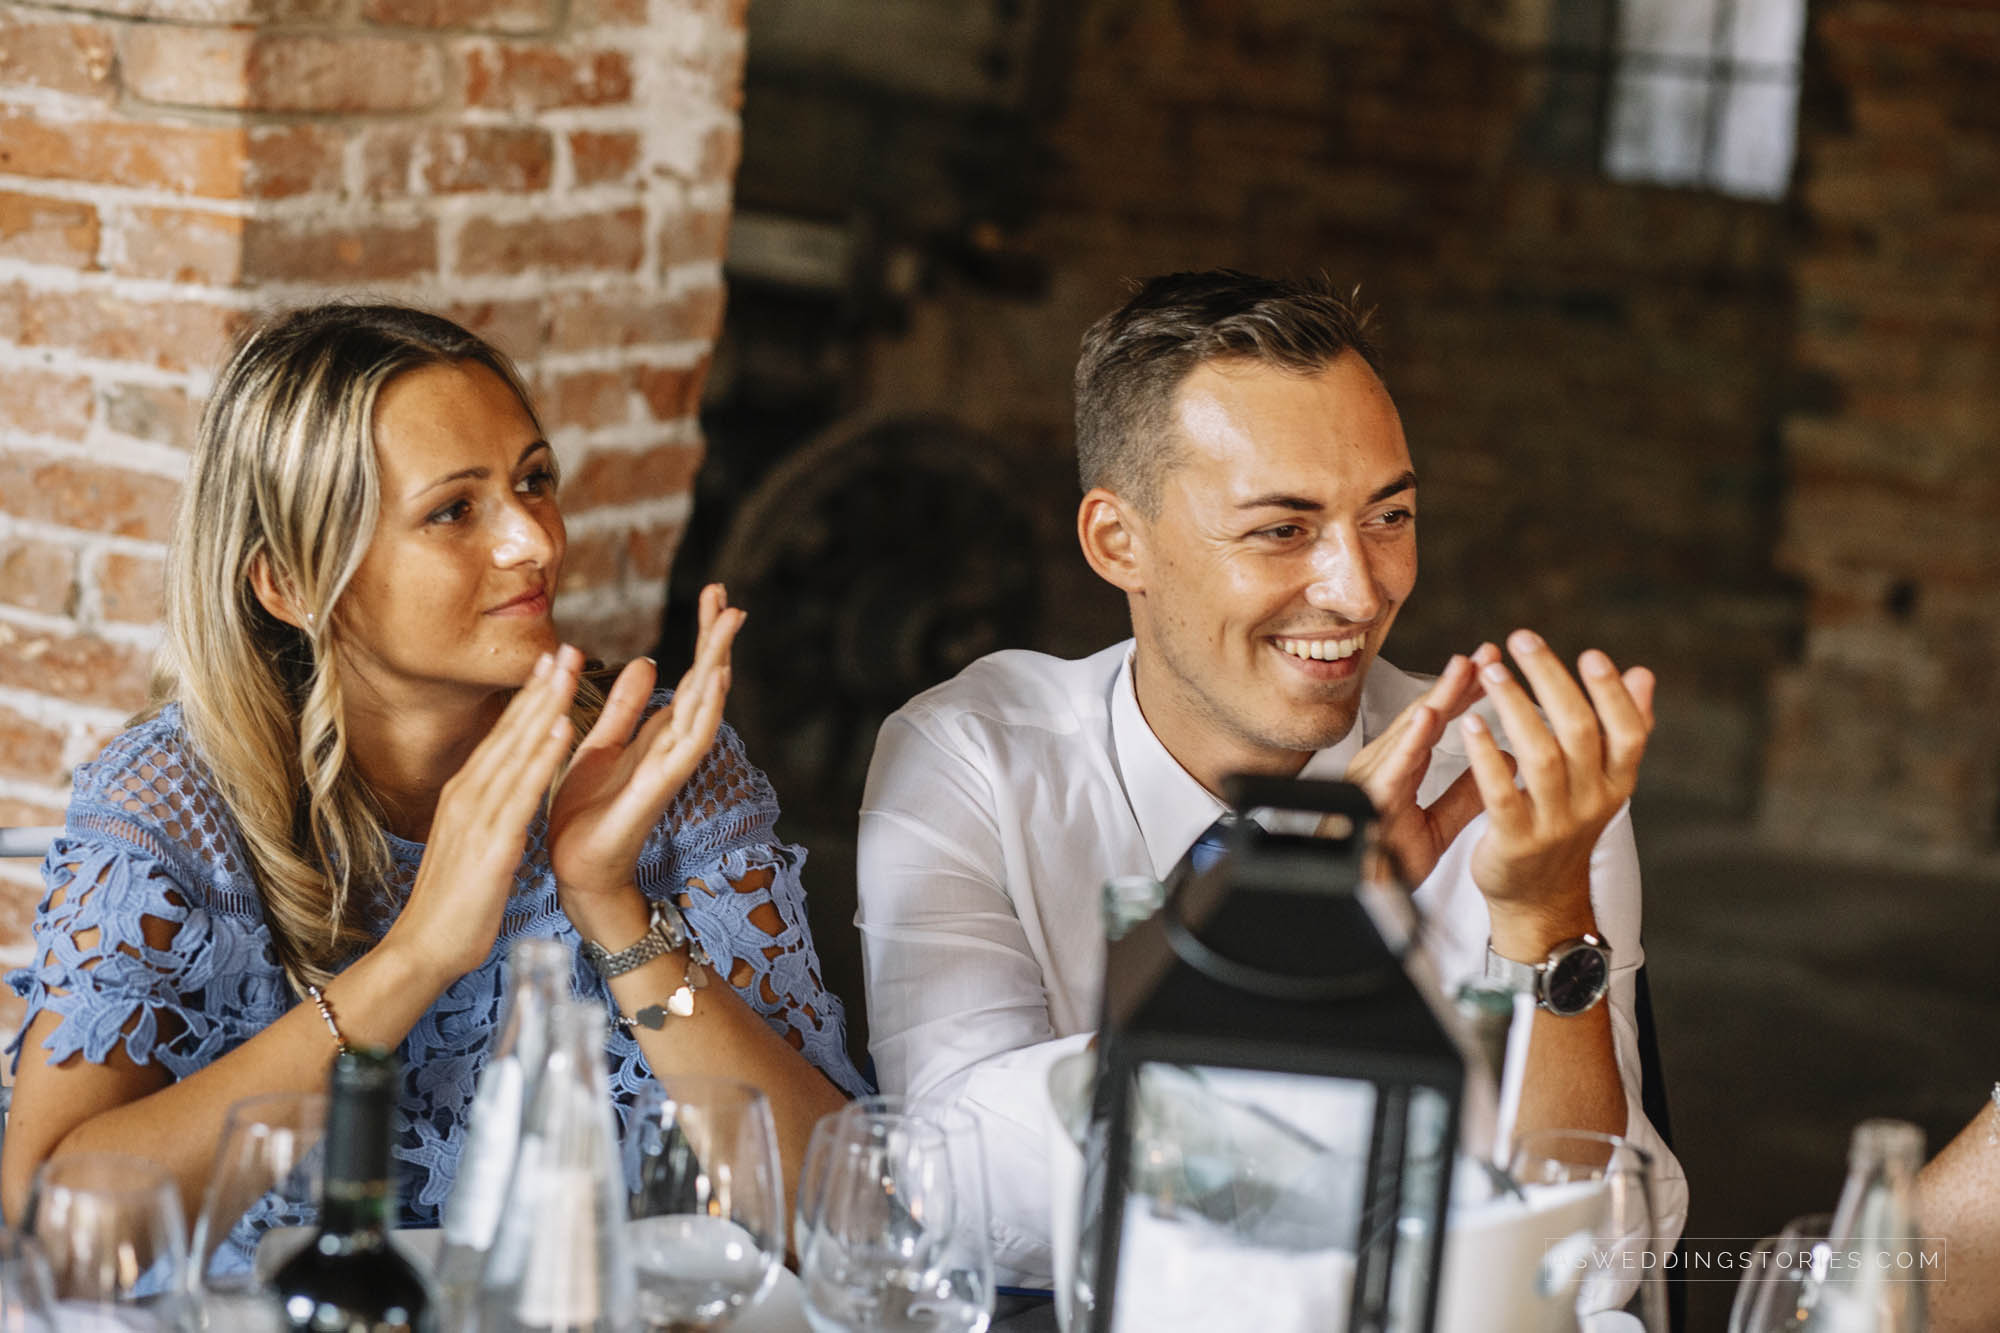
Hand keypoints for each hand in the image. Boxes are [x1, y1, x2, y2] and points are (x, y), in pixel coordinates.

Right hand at [385, 645, 583, 983]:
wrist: (425, 947)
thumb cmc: (454, 902)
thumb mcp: (471, 843)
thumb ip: (487, 812)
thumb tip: (505, 792)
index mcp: (465, 794)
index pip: (501, 736)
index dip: (527, 697)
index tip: (548, 662)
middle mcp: (468, 794)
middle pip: (508, 731)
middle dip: (538, 687)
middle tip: (562, 645)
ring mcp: (477, 815)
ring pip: (516, 750)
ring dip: (544, 707)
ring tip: (567, 669)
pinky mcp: (492, 842)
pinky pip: (522, 792)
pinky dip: (542, 757)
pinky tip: (561, 730)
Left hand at [547, 583, 743, 928]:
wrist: (576, 871)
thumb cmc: (588, 815)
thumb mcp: (601, 746)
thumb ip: (626, 709)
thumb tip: (651, 662)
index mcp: (658, 736)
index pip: (690, 676)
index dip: (702, 637)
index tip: (712, 593)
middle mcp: (671, 750)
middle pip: (706, 686)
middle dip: (716, 641)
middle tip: (727, 597)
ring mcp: (668, 770)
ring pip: (704, 710)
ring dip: (718, 668)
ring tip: (727, 628)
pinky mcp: (654, 792)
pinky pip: (684, 749)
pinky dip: (701, 716)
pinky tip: (712, 687)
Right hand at [1342, 645, 1502, 884]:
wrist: (1361, 896)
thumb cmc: (1388, 861)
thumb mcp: (1439, 826)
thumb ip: (1466, 795)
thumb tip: (1503, 763)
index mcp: (1403, 767)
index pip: (1438, 721)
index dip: (1465, 693)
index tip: (1493, 668)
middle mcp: (1387, 764)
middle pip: (1427, 713)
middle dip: (1459, 682)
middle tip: (1489, 653)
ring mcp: (1377, 777)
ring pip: (1411, 730)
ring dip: (1439, 697)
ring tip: (1464, 669)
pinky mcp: (1372, 797)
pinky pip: (1393, 765)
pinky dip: (1411, 739)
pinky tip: (1428, 718)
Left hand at [1461, 629, 1654, 948]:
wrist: (1540, 899)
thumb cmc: (1567, 825)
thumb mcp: (1603, 780)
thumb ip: (1623, 728)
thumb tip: (1643, 673)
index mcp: (1617, 782)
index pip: (1628, 731)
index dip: (1612, 693)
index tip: (1590, 654)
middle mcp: (1592, 801)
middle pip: (1578, 732)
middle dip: (1551, 680)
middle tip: (1523, 640)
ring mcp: (1555, 823)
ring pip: (1540, 756)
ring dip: (1515, 708)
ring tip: (1493, 672)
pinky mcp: (1516, 840)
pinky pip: (1501, 792)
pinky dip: (1486, 755)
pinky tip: (1470, 723)